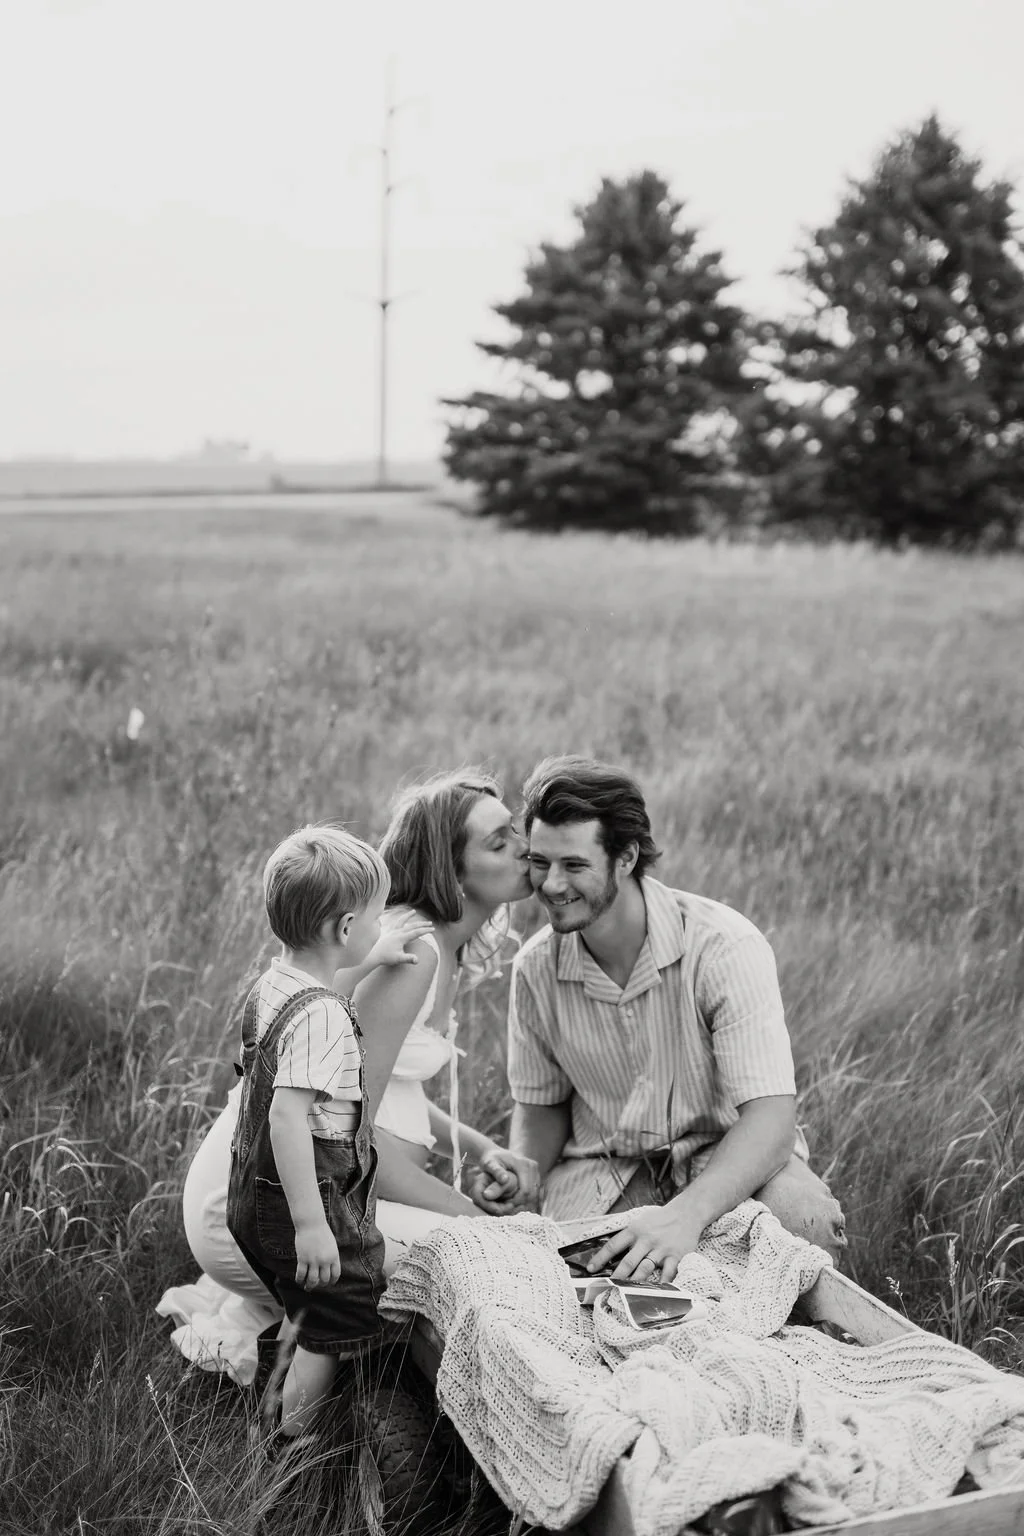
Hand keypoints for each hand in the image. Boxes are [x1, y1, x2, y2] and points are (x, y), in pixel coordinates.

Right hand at [294, 1220, 341, 1289]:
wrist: (311, 1223)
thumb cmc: (321, 1232)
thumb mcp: (331, 1245)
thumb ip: (331, 1257)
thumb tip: (328, 1269)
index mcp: (334, 1256)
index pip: (335, 1274)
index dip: (331, 1281)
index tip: (328, 1283)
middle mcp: (325, 1260)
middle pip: (324, 1279)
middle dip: (320, 1285)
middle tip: (316, 1286)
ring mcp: (313, 1260)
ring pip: (312, 1280)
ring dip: (309, 1286)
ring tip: (307, 1287)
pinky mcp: (303, 1258)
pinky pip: (301, 1274)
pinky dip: (300, 1280)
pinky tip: (299, 1281)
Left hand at [370, 909, 433, 967]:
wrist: (373, 955)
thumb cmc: (386, 957)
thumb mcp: (399, 959)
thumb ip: (408, 959)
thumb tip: (417, 960)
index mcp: (401, 937)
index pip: (416, 932)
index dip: (425, 930)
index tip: (433, 929)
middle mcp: (397, 932)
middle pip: (412, 926)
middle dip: (422, 924)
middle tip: (430, 923)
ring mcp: (392, 931)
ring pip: (402, 921)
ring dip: (408, 916)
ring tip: (414, 911)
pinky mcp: (387, 932)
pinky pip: (394, 923)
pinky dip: (398, 920)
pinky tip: (400, 919)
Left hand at [468, 1147, 540, 1214]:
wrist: (495, 1154)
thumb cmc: (490, 1160)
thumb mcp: (489, 1164)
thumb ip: (496, 1172)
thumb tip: (504, 1180)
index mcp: (523, 1164)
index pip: (526, 1190)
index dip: (516, 1202)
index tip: (505, 1208)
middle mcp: (532, 1166)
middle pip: (533, 1194)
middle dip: (521, 1204)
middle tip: (508, 1210)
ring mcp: (535, 1171)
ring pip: (535, 1194)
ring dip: (525, 1203)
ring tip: (510, 1207)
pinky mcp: (535, 1175)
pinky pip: (534, 1192)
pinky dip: (526, 1200)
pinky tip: (514, 1203)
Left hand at [585, 1202, 704, 1284]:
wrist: (686, 1213)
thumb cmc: (660, 1220)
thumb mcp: (640, 1222)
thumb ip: (628, 1237)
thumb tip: (609, 1254)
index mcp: (634, 1230)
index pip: (613, 1245)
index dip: (600, 1258)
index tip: (590, 1269)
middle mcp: (646, 1240)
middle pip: (628, 1262)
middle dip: (615, 1277)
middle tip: (606, 1289)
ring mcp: (661, 1249)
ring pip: (644, 1270)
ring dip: (634, 1284)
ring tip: (624, 1296)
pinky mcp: (676, 1257)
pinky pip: (667, 1275)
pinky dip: (661, 1286)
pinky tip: (654, 1295)